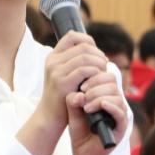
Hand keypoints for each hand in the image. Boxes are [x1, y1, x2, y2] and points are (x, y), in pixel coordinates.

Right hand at [18, 32, 109, 154]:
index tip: (97, 53)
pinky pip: (84, 70)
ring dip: (99, 63)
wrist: (49, 117)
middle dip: (98, 54)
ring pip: (85, 57)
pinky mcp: (62, 83)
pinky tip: (97, 80)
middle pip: (83, 46)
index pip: (72, 36)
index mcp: (53, 57)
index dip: (89, 40)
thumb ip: (75, 64)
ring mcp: (56, 71)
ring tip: (103, 72)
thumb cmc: (62, 97)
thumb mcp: (65, 76)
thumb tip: (96, 52)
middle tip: (105, 64)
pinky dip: (95, 73)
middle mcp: (53, 61)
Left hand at [65, 67, 127, 154]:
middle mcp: (114, 102)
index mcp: (105, 95)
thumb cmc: (80, 130)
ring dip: (99, 97)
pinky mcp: (121, 127)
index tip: (81, 86)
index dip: (94, 76)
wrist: (83, 153)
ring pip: (116, 96)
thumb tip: (79, 93)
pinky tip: (101, 106)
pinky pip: (121, 113)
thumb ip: (73, 100)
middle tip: (83, 96)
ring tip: (86, 107)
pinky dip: (111, 106)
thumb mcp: (72, 111)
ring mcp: (119, 114)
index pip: (106, 76)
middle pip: (112, 82)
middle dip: (95, 86)